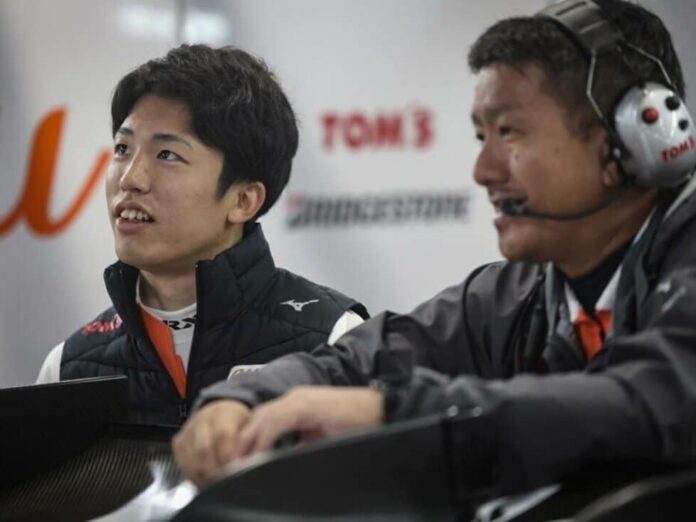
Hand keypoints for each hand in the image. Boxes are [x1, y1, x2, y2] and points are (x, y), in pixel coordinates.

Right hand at [172, 400, 251, 486]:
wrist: (222, 413)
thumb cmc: (239, 423)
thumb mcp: (250, 426)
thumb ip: (248, 442)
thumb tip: (247, 463)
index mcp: (223, 413)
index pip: (223, 435)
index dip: (228, 456)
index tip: (235, 471)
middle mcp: (202, 419)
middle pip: (204, 449)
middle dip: (215, 470)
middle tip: (226, 482)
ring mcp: (188, 430)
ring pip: (191, 459)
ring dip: (204, 476)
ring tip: (217, 485)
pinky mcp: (179, 442)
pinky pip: (182, 464)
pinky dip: (194, 476)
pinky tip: (206, 481)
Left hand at [234, 386, 383, 459]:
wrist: (380, 411)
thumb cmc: (355, 426)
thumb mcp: (319, 439)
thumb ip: (299, 447)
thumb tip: (280, 464)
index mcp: (295, 405)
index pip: (261, 421)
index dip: (247, 441)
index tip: (237, 463)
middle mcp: (293, 398)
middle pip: (256, 419)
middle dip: (241, 443)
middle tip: (230, 467)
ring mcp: (299, 399)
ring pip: (262, 419)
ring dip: (248, 442)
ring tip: (238, 465)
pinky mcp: (306, 406)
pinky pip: (277, 422)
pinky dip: (264, 439)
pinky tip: (259, 455)